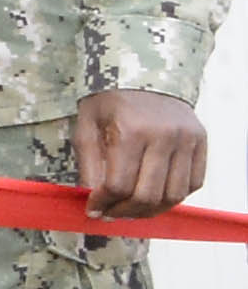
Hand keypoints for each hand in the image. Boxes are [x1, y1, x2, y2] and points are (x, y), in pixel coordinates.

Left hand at [76, 86, 208, 219]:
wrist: (146, 73)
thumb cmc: (110, 101)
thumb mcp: (87, 125)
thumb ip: (88, 164)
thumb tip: (91, 199)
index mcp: (131, 131)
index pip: (119, 185)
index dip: (103, 204)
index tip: (93, 210)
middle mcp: (164, 136)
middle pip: (148, 195)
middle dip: (125, 212)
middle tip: (111, 214)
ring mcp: (187, 139)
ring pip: (173, 195)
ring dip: (150, 211)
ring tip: (131, 209)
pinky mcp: (201, 142)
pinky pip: (193, 183)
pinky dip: (173, 197)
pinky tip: (154, 196)